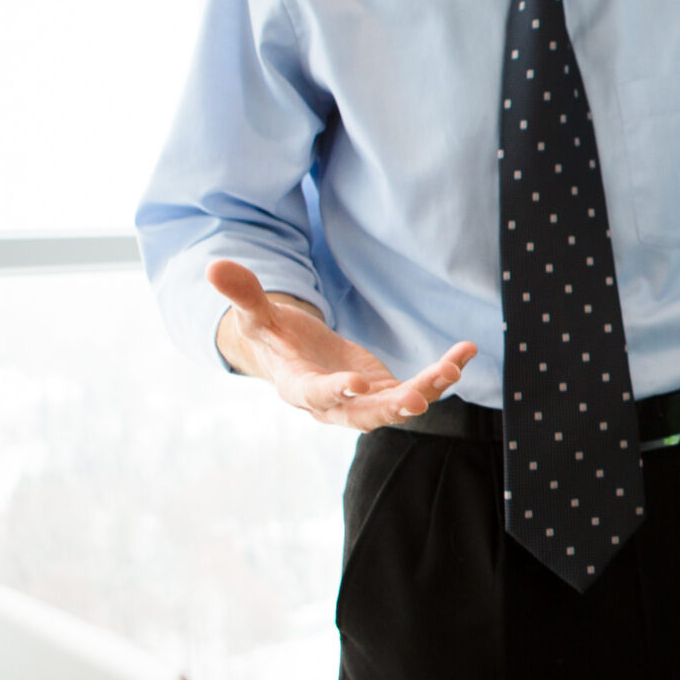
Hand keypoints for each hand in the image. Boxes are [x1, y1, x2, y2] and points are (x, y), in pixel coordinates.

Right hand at [208, 260, 473, 428]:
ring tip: (452, 367)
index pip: (315, 394)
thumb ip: (243, 295)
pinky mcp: (385, 392)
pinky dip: (443, 373)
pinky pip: (419, 387)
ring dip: (427, 389)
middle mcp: (333, 404)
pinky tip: (466, 351)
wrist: (292, 355)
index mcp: (297, 387)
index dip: (334, 391)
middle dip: (391, 407)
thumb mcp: (257, 315)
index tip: (355, 383)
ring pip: (397, 405)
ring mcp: (362, 402)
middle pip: (363, 414)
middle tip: (418, 399)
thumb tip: (214, 265)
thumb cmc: (273, 336)